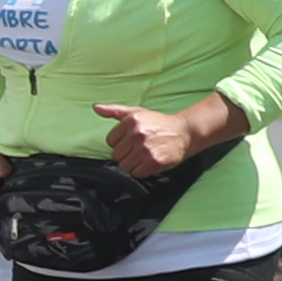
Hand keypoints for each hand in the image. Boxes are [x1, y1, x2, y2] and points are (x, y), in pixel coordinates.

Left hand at [96, 98, 215, 178]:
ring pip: (125, 165)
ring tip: (145, 156)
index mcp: (131, 122)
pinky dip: (142, 171)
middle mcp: (137, 134)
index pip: (111, 141)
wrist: (185, 131)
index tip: (132, 141)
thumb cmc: (159, 123)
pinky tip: (150, 162)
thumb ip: (114, 110)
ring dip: (134, 164)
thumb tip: (95, 107)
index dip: (121, 143)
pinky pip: (136, 173)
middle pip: (116, 155)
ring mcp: (145, 149)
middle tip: (140, 149)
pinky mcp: (154, 161)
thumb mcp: (137, 112)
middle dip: (127, 154)